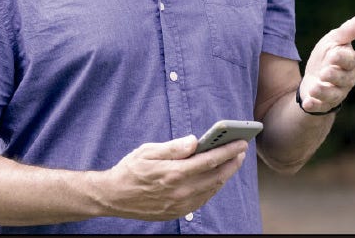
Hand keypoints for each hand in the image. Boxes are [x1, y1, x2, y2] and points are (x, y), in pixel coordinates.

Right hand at [93, 135, 246, 220]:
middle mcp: (180, 191)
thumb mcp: (148, 151)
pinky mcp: (177, 212)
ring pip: (211, 189)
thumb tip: (195, 141)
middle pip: (215, 176)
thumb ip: (173, 147)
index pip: (209, 160)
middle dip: (231, 162)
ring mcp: (180, 204)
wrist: (114, 197)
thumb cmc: (130, 170)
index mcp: (173, 173)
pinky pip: (202, 199)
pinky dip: (212, 187)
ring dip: (224, 175)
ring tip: (231, 162)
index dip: (227, 151)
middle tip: (240, 150)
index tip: (240, 143)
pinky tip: (215, 177)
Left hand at [299, 14, 354, 113]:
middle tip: (324, 72)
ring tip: (313, 88)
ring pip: (333, 94)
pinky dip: (314, 105)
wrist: (314, 77)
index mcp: (350, 62)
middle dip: (334, 75)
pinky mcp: (323, 104)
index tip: (333, 53)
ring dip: (323, 92)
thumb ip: (347, 32)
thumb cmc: (327, 57)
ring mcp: (336, 93)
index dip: (342, 58)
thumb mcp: (333, 41)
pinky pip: (321, 106)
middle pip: (343, 79)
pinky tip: (307, 103)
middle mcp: (346, 79)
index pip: (350, 60)